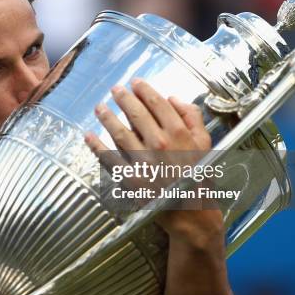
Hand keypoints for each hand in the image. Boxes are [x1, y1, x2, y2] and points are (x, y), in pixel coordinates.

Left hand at [84, 78, 223, 248]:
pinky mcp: (130, 177)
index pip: (157, 103)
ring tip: (99, 107)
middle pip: (136, 114)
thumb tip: (173, 98)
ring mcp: (143, 160)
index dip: (144, 90)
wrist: (192, 212)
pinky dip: (96, 146)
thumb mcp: (205, 143)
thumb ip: (192, 117)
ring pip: (119, 132)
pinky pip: (108, 158)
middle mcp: (159, 143)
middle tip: (114, 89)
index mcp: (178, 133)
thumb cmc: (199, 176)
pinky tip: (88, 135)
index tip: (135, 82)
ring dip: (106, 117)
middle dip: (123, 98)